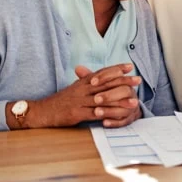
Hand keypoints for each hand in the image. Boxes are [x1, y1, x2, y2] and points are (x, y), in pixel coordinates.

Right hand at [8, 63, 139, 128]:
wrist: (43, 111)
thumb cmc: (62, 100)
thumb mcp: (75, 88)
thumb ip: (88, 82)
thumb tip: (101, 77)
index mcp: (84, 82)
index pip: (103, 72)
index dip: (117, 69)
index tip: (130, 66)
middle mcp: (83, 89)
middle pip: (107, 83)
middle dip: (124, 81)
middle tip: (138, 80)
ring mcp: (80, 101)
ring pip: (104, 99)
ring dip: (120, 100)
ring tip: (134, 101)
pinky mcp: (77, 113)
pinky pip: (94, 114)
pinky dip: (106, 115)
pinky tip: (117, 115)